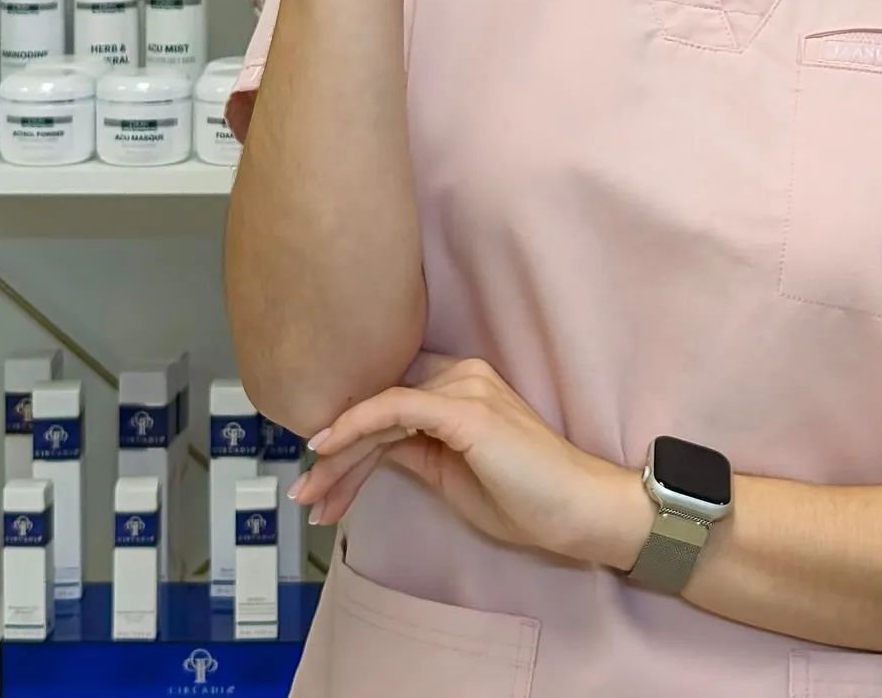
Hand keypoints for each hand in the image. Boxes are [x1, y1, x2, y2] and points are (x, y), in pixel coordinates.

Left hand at [289, 355, 653, 569]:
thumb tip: (371, 450)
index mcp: (462, 383)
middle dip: (335, 453)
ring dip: (337, 453)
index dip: (350, 437)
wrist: (577, 509)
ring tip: (310, 494)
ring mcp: (464, 387)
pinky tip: (328, 449)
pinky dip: (357, 427)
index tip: (319, 477)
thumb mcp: (452, 472)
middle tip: (304, 492)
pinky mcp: (465, 409)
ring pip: (379, 409)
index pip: (391, 401)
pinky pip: (395, 409)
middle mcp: (461, 373)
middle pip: (379, 405)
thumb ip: (414, 449)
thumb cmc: (525, 497)